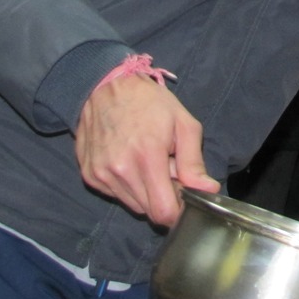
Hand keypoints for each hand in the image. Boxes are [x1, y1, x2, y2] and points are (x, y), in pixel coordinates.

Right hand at [75, 74, 218, 226]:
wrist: (106, 86)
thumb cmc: (150, 102)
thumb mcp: (183, 123)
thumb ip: (194, 162)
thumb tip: (209, 191)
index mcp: (147, 157)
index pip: (163, 213)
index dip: (178, 211)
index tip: (184, 196)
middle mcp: (120, 171)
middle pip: (149, 211)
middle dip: (163, 196)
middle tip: (166, 168)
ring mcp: (101, 175)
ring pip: (133, 205)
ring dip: (145, 191)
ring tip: (148, 162)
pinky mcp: (90, 175)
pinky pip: (116, 194)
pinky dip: (127, 185)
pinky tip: (130, 160)